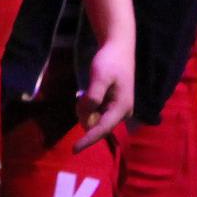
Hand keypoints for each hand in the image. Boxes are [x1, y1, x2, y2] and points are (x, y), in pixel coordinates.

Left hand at [75, 34, 133, 150]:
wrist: (118, 47)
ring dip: (86, 109)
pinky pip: (97, 112)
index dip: (88, 140)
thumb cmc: (110, 61)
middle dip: (85, 115)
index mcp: (122, 108)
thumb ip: (93, 97)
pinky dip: (89, 106)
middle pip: (97, 124)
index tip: (74, 150)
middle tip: (81, 95)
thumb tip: (87, 116)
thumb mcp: (100, 77)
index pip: (102, 129)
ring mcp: (118, 109)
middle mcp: (123, 112)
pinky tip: (90, 92)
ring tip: (86, 91)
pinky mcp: (113, 105)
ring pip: (95, 119)